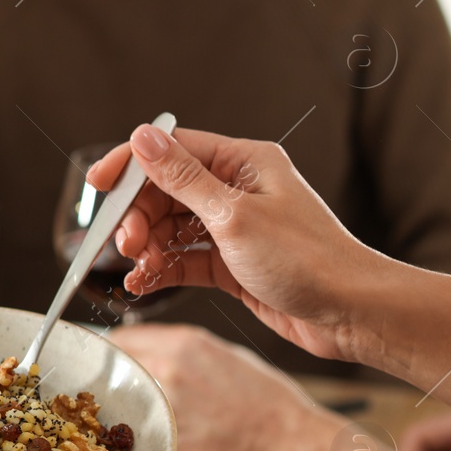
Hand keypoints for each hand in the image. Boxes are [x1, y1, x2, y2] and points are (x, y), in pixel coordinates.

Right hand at [88, 125, 384, 362]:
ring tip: (137, 269)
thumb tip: (143, 137)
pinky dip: (160, 269)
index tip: (99, 186)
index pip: (171, 150)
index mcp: (243, 163)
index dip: (130, 166)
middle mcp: (236, 190)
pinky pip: (182, 259)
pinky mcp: (230, 262)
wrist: (351, 313)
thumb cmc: (307, 260)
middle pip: (164, 192)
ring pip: (169, 228)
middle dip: (138, 217)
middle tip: (126, 243)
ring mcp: (232, 227)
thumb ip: (182, 179)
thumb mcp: (234, 215)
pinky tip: (143, 284)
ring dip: (146, 247)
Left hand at [109, 324, 331, 450]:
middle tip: (125, 387)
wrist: (287, 445)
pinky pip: (145, 434)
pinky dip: (150, 436)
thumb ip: (186, 351)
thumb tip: (156, 350)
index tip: (115, 358)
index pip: (124, 338)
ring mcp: (165, 409)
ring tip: (149, 414)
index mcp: (184, 345)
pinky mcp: (167, 443)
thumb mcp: (229, 356)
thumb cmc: (268, 401)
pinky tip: (167, 438)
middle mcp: (169, 371)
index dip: (118, 350)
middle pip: (120, 370)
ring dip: (132, 407)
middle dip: (120, 378)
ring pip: (128, 403)